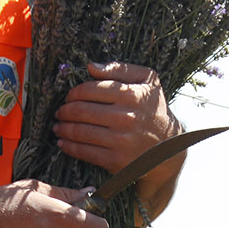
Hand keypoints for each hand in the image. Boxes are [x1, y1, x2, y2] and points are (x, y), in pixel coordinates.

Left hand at [55, 62, 183, 189]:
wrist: (170, 149)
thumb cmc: (154, 110)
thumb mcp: (148, 81)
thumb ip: (120, 69)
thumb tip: (90, 66)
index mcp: (132, 95)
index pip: (90, 89)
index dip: (74, 93)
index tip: (69, 96)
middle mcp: (125, 117)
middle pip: (81, 111)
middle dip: (65, 111)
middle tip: (60, 112)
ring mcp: (120, 140)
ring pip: (80, 132)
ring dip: (63, 128)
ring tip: (58, 126)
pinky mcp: (116, 160)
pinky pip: (85, 152)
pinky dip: (69, 147)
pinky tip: (64, 142)